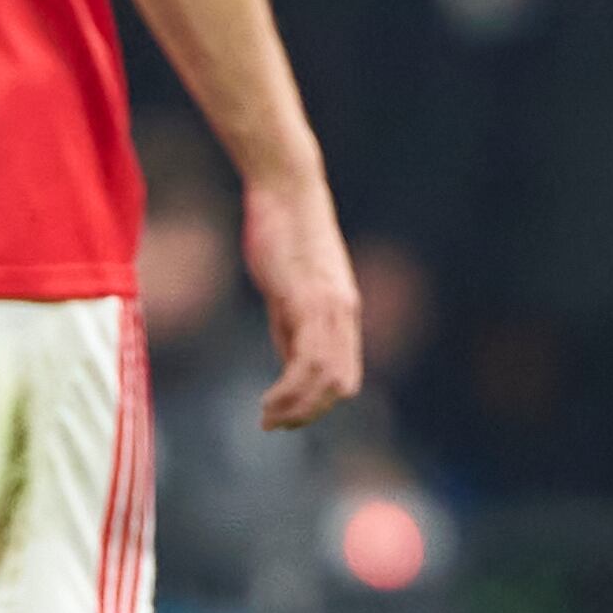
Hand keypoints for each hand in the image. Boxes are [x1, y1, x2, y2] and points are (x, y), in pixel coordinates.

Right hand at [244, 167, 365, 429]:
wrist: (285, 188)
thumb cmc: (281, 232)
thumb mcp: (288, 288)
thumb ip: (292, 327)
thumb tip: (291, 364)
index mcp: (343, 312)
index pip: (345, 376)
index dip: (319, 405)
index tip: (286, 417)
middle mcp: (344, 314)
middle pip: (342, 385)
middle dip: (309, 414)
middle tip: (274, 424)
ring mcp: (330, 307)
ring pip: (327, 379)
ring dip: (297, 408)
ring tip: (267, 418)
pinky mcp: (309, 299)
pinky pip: (309, 359)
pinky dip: (290, 389)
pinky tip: (268, 398)